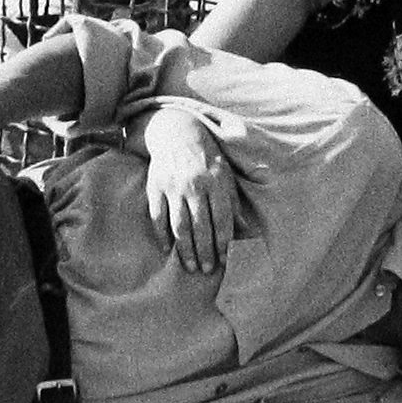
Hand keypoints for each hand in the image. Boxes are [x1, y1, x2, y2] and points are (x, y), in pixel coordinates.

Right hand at [140, 109, 234, 272]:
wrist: (177, 132)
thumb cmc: (207, 158)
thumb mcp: (226, 174)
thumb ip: (234, 202)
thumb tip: (245, 229)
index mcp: (217, 182)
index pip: (222, 219)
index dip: (223, 242)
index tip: (224, 260)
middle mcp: (195, 185)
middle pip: (200, 227)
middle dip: (205, 251)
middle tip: (207, 270)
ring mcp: (174, 186)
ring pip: (179, 225)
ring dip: (185, 249)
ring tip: (191, 266)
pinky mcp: (156, 186)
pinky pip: (158, 216)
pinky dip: (162, 235)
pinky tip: (168, 249)